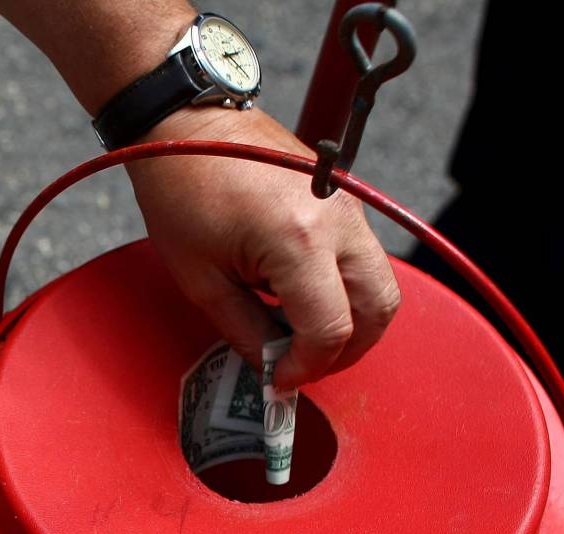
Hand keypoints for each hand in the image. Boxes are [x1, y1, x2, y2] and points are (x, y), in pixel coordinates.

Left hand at [127, 107, 400, 388]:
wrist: (188, 124)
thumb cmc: (182, 190)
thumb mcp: (200, 277)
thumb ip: (243, 329)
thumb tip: (269, 365)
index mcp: (299, 241)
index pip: (331, 330)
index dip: (306, 367)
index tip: (277, 378)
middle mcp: (339, 222)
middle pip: (378, 311)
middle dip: (344, 352)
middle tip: (299, 366)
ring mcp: (349, 207)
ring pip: (381, 286)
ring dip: (350, 322)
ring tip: (297, 336)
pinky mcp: (346, 200)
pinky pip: (364, 259)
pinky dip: (345, 290)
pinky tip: (298, 298)